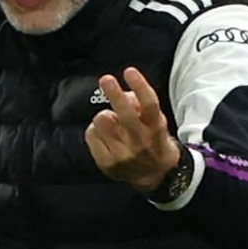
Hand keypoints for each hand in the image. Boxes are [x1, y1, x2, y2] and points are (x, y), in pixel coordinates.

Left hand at [85, 67, 179, 192]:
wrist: (155, 176)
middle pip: (125, 113)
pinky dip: (95, 131)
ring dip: (104, 116)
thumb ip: (142, 104)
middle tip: (106, 79)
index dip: (139, 86)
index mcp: (154, 128)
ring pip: (102, 121)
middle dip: (114, 93)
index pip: (149, 104)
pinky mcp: (107, 162)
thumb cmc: (152, 142)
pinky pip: (91, 134)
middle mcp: (139, 141)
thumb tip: (124, 93)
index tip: (130, 72)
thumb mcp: (155, 121)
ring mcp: (122, 154)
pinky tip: (104, 136)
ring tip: (110, 123)